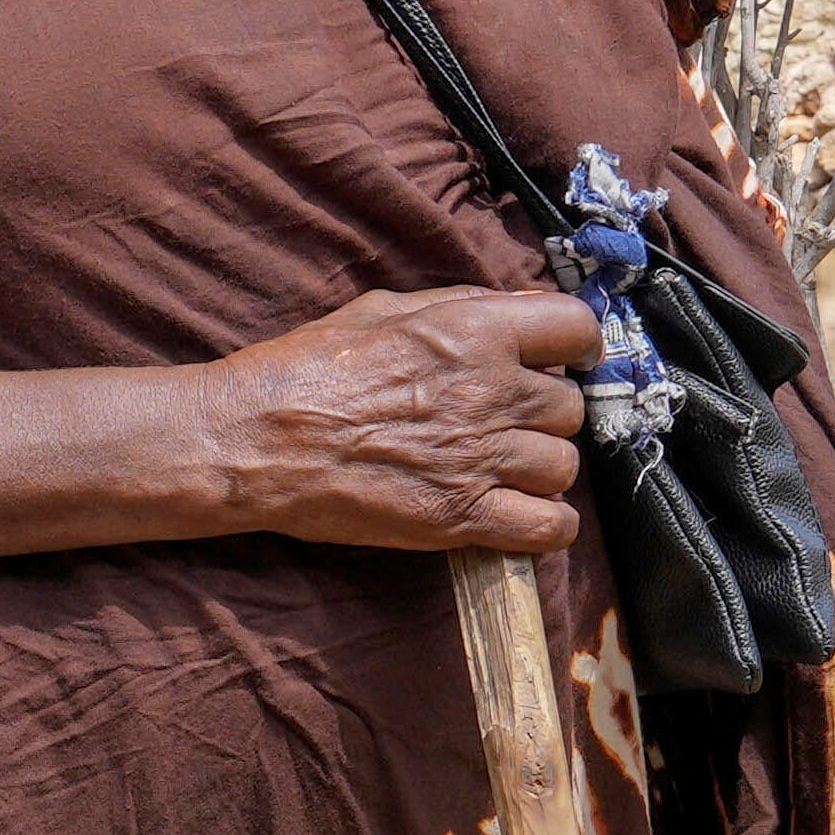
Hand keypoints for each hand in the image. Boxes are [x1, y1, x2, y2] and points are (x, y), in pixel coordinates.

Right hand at [191, 287, 601, 557]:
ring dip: (540, 468)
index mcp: (475, 331)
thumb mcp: (385, 310)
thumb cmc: (308, 369)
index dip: (577, 345)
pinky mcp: (463, 518)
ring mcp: (481, 459)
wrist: (257, 440)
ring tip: (502, 469)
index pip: (575, 327)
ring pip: (563, 467)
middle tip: (504, 421)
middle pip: (568, 407)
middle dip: (543, 414)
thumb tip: (518, 309)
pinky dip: (545, 525)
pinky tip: (518, 514)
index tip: (565, 358)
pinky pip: (549, 527)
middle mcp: (492, 393)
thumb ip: (461, 307)